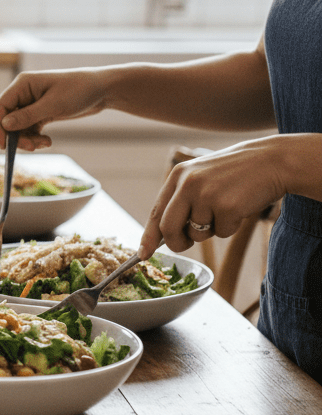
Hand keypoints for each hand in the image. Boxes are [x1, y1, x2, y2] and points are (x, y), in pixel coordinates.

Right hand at [0, 69, 108, 150]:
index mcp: (23, 84)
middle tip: (30, 148)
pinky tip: (47, 141)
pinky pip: (30, 129)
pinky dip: (36, 138)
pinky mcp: (40, 113)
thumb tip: (5, 124)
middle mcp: (24, 94)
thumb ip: (28, 115)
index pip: (1, 106)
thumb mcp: (54, 104)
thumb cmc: (79, 90)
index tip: (3, 145)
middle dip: (16, 136)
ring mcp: (31, 104)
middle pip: (8, 119)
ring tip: (44, 144)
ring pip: (18, 127)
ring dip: (28, 139)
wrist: (101, 90)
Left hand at [138, 139, 286, 258]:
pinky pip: (223, 233)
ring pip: (198, 234)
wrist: (273, 161)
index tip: (142, 254)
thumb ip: (182, 200)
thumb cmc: (235, 173)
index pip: (156, 212)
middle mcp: (187, 184)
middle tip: (186, 244)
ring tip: (225, 208)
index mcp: (177, 176)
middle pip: (168, 228)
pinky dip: (231, 227)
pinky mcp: (227, 206)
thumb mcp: (201, 177)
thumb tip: (163, 235)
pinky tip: (240, 207)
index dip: (148, 237)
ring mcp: (206, 195)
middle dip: (176, 243)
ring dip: (211, 230)